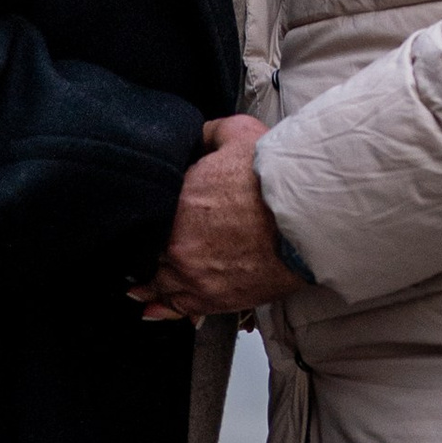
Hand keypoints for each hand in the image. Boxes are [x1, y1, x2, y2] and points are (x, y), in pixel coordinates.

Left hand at [132, 116, 306, 321]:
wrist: (303, 218)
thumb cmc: (271, 178)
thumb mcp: (237, 133)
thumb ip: (209, 133)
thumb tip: (198, 136)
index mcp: (175, 205)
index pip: (146, 217)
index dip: (145, 219)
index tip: (144, 220)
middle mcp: (177, 246)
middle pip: (151, 254)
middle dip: (147, 251)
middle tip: (139, 254)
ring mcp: (195, 277)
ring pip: (162, 285)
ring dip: (150, 286)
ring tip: (138, 290)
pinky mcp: (217, 300)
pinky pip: (182, 308)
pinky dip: (166, 309)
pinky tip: (153, 309)